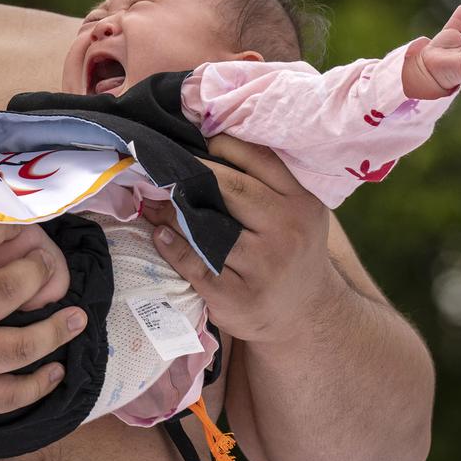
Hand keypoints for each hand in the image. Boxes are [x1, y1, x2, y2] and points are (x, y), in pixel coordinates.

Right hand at [0, 222, 87, 421]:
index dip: (8, 224)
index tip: (24, 221)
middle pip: (11, 288)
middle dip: (39, 273)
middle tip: (46, 266)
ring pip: (22, 346)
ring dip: (57, 330)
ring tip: (78, 316)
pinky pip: (10, 395)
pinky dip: (39, 384)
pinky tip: (55, 370)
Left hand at [142, 135, 335, 344]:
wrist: (307, 314)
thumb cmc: (289, 250)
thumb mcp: (293, 212)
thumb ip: (262, 182)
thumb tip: (199, 148)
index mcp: (302, 201)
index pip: (258, 158)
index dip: (221, 146)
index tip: (195, 145)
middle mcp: (287, 230)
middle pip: (230, 187)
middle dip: (191, 174)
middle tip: (161, 168)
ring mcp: (264, 265)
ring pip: (207, 227)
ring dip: (173, 211)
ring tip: (152, 201)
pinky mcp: (239, 296)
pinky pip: (195, 264)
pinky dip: (172, 247)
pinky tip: (160, 235)